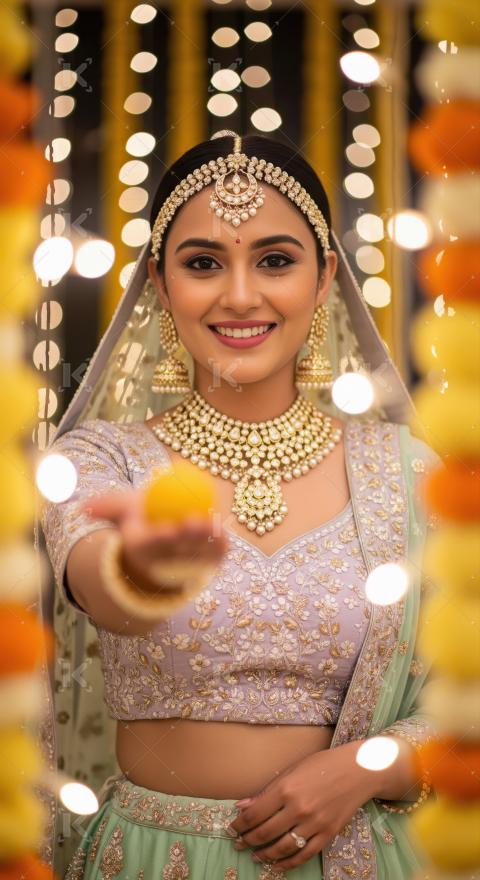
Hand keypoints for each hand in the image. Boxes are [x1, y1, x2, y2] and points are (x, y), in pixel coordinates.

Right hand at [81, 489, 227, 594]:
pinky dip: (221, 544)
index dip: (159, 539)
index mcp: (141, 549)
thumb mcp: (122, 509)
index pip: (149, 545)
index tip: (170, 527)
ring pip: (198, 554)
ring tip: (213, 524)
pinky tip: (224, 529)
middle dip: (185, 540)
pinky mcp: (208, 563)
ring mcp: (187, 564)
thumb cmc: (140, 517)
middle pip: (176, 551)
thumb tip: (83, 507)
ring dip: (207, 542)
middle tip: (195, 520)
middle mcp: (163, 561)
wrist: (162, 531)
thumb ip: (106, 506)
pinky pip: (216, 555)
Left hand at [227, 740, 377, 872]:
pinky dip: (289, 863)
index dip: (239, 825)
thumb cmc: (322, 765)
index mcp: (286, 789)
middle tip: (238, 843)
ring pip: (283, 847)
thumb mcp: (291, 770)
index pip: (254, 814)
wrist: (357, 770)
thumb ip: (267, 791)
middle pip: (265, 832)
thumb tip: (242, 806)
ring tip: (255, 855)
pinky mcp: (328, 834)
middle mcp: (298, 808)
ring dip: (265, 855)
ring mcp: (314, 824)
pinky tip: (278, 864)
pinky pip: (304, 854)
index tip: (231, 829)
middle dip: (248, 840)